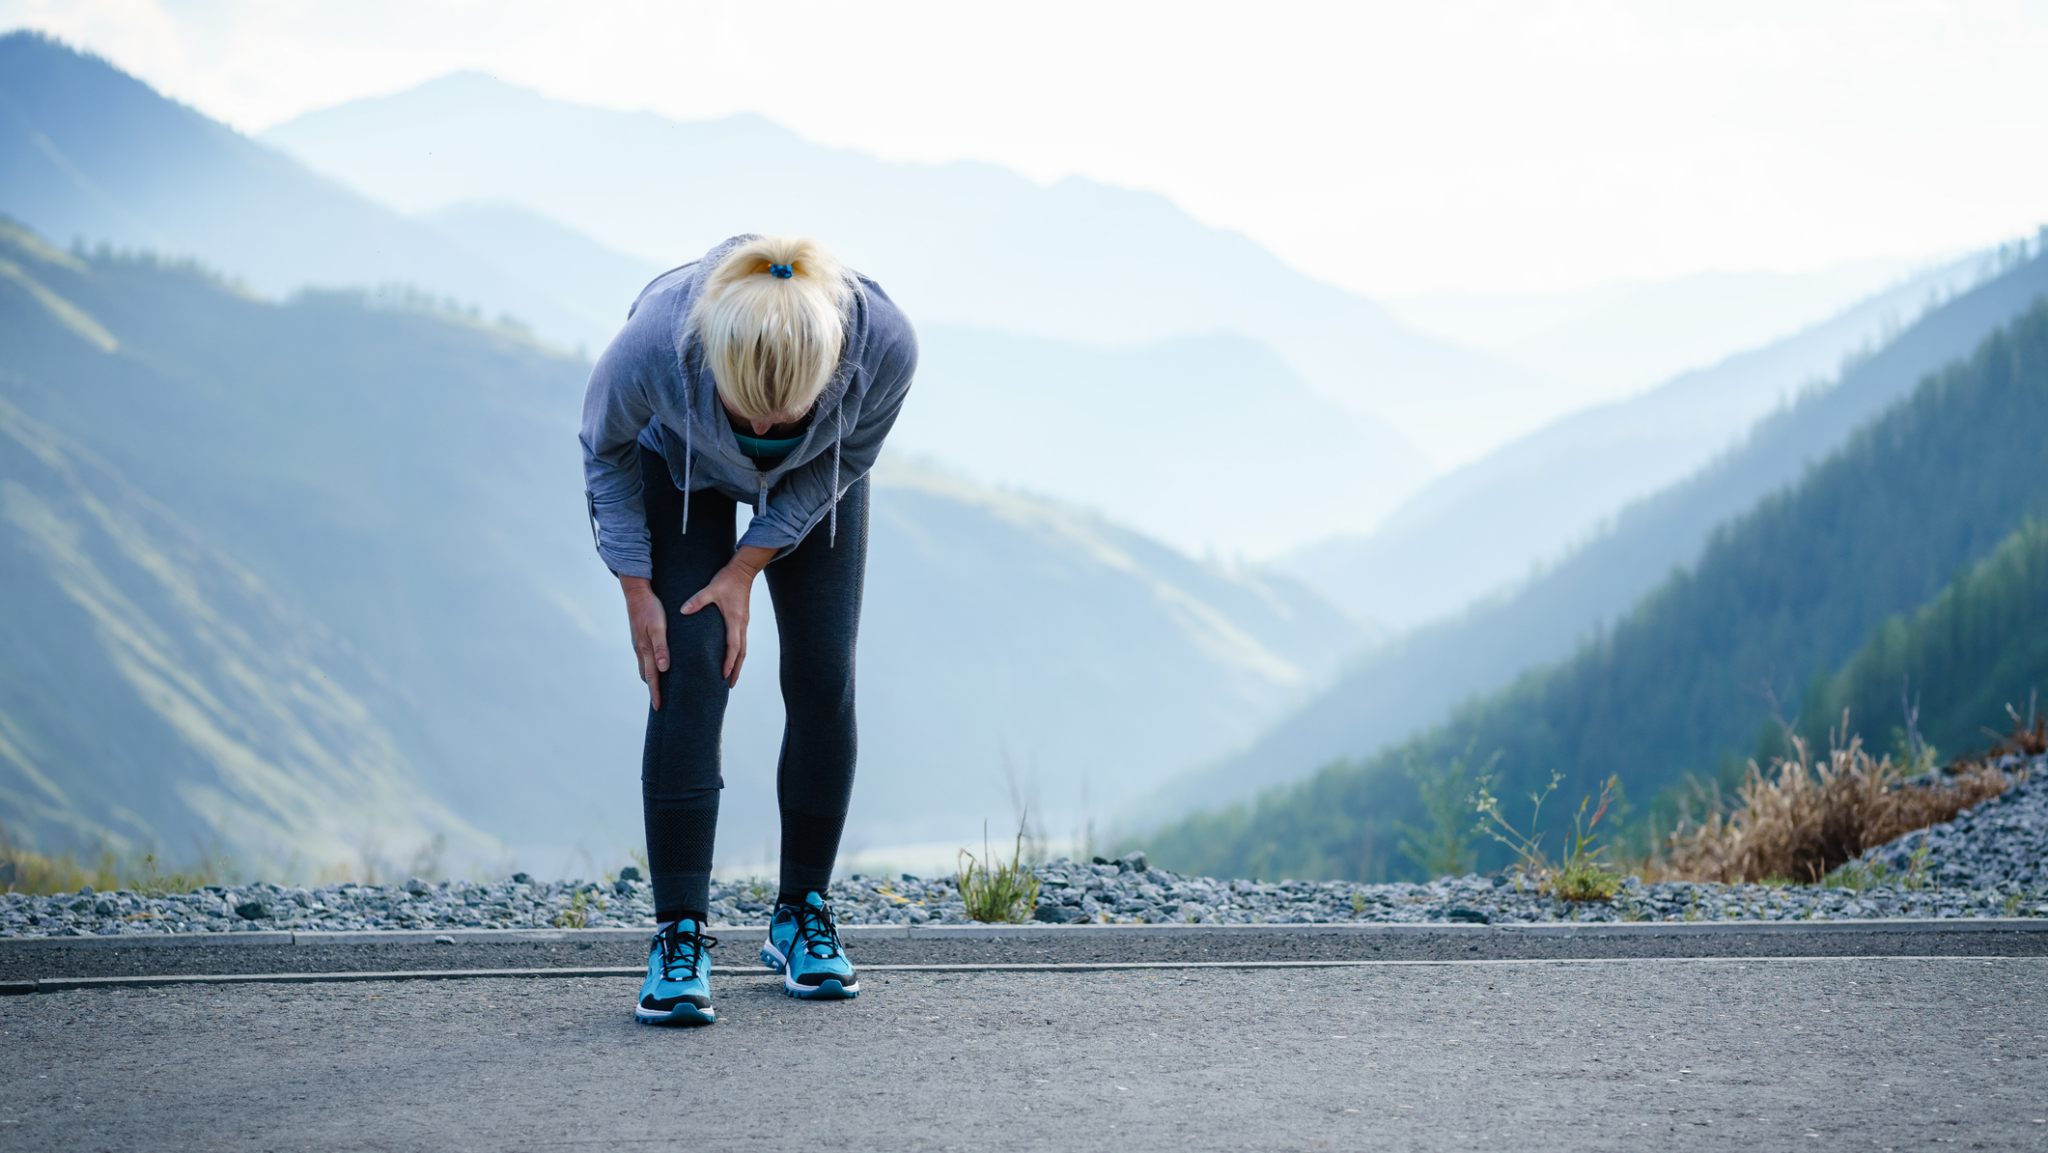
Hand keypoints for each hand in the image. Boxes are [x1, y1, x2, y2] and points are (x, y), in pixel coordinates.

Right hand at [619, 576, 668, 708]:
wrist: (637, 593)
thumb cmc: (651, 609)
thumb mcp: (659, 627)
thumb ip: (661, 648)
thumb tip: (664, 669)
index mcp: (645, 649)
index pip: (652, 677)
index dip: (655, 692)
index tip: (658, 707)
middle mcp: (640, 650)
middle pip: (647, 675)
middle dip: (653, 689)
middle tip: (659, 704)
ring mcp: (639, 644)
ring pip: (645, 667)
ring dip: (651, 679)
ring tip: (659, 689)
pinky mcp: (640, 638)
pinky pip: (645, 657)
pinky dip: (651, 666)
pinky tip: (658, 666)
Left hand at [681, 546, 772, 687]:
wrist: (743, 571)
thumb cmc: (727, 580)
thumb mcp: (711, 589)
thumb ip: (697, 601)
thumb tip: (682, 612)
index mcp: (734, 620)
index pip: (734, 646)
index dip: (729, 662)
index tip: (724, 675)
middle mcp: (741, 624)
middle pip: (742, 653)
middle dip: (736, 670)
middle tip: (730, 685)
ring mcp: (743, 623)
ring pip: (743, 649)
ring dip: (738, 664)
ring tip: (731, 677)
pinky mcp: (741, 620)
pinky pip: (741, 641)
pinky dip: (737, 653)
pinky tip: (731, 658)